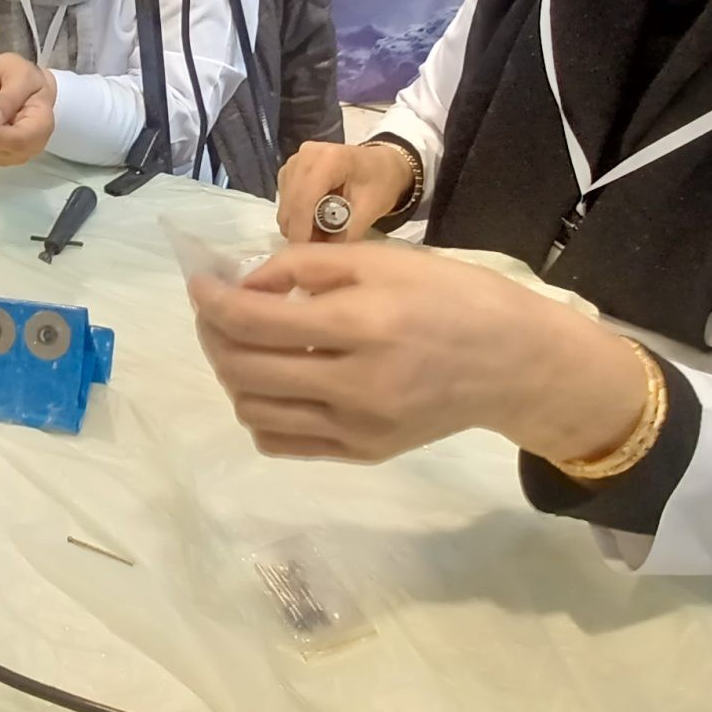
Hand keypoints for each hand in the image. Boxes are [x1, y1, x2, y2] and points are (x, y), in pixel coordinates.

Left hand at [188, 245, 645, 463]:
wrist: (513, 362)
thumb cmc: (451, 296)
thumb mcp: (383, 259)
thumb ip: (306, 267)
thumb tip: (245, 285)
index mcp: (364, 324)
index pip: (256, 321)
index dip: (212, 301)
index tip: (198, 284)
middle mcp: (356, 384)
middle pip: (243, 370)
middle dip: (213, 336)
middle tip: (214, 312)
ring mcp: (358, 427)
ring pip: (254, 411)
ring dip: (232, 375)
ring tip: (242, 345)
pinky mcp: (363, 453)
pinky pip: (282, 441)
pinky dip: (259, 411)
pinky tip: (272, 382)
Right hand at [274, 140, 420, 244]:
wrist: (380, 165)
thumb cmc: (380, 184)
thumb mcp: (371, 210)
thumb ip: (347, 233)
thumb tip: (322, 256)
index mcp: (330, 158)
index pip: (305, 198)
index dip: (302, 229)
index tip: (305, 255)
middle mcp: (305, 155)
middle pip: (291, 204)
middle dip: (301, 231)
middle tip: (323, 245)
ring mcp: (294, 161)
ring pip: (285, 206)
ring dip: (299, 225)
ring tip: (323, 230)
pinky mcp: (288, 170)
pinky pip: (284, 202)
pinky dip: (297, 216)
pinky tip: (316, 216)